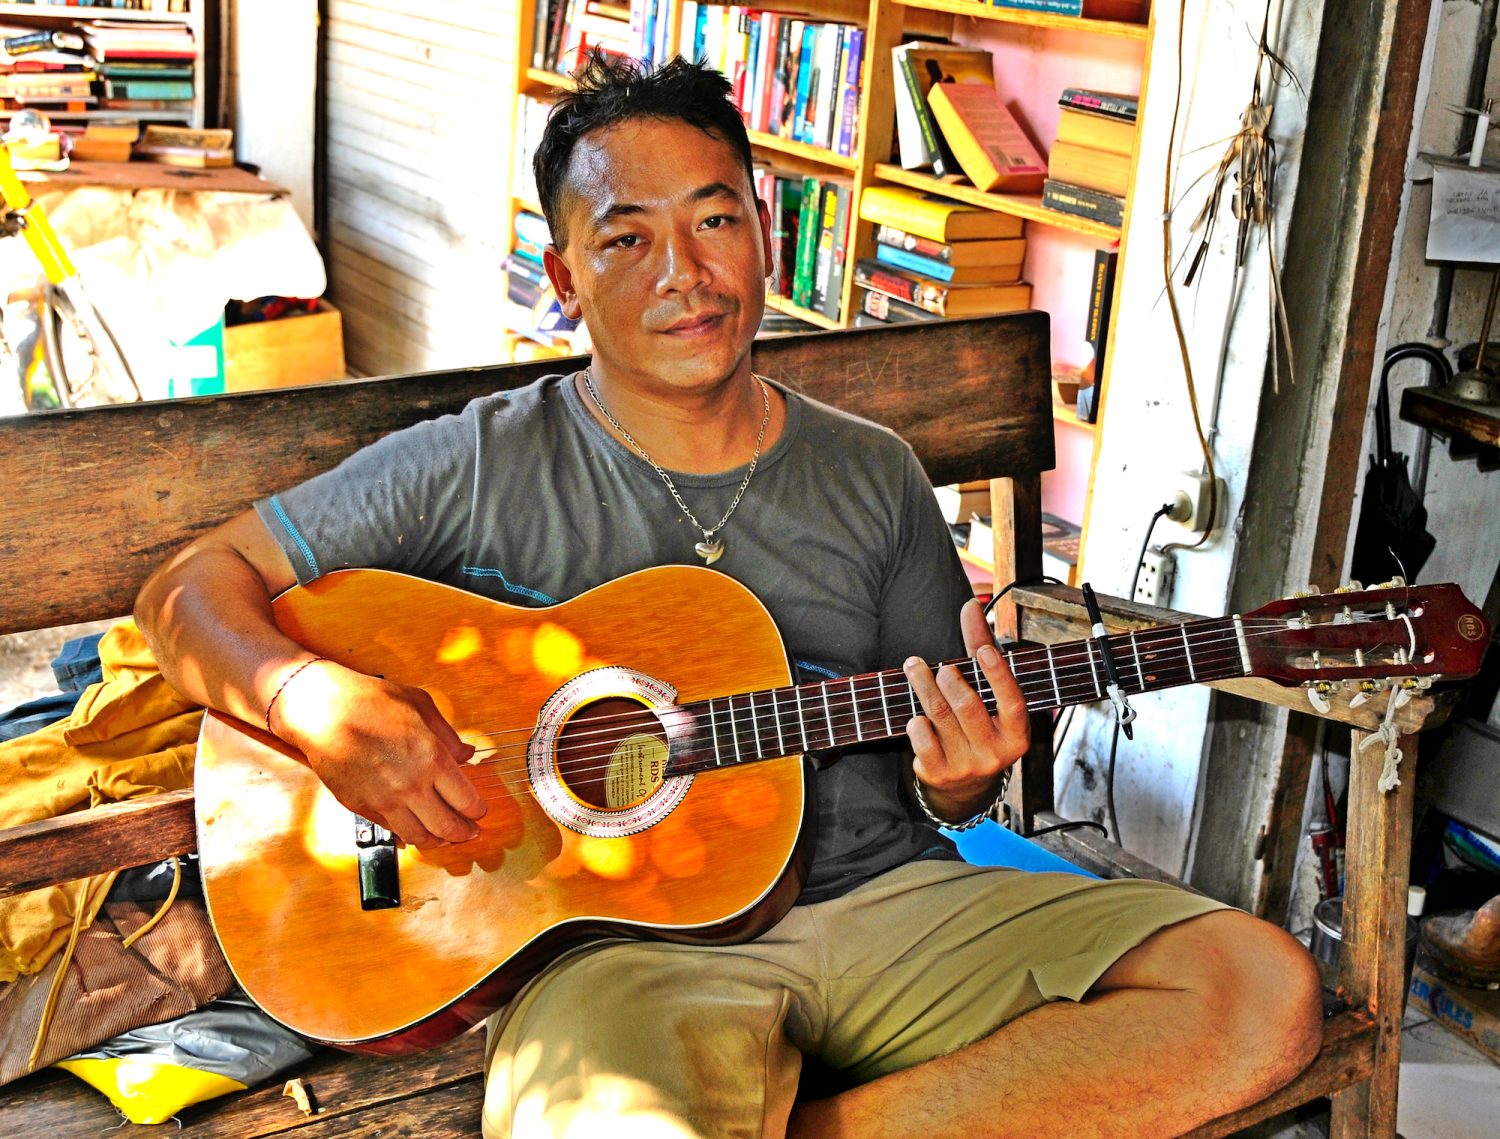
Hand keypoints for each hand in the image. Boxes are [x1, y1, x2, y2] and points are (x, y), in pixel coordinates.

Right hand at [268, 659, 486, 848]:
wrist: (322, 710)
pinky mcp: (361, 807)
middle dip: (463, 833)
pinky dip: (408, 834)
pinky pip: (391, 830)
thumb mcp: (421, 705)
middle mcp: (410, 785)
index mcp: (431, 758)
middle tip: (469, 832)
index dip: (477, 810)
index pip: (466, 800)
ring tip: (445, 836)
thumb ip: (448, 735)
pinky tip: (415, 828)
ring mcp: (383, 800)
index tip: (479, 811)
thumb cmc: (370, 701)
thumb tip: (467, 754)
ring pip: (419, 837)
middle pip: (447, 827)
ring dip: (437, 841)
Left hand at [903, 599, 1029, 821]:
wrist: (965, 783)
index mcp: (1016, 733)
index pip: (1012, 702)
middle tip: (938, 666)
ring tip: (914, 667)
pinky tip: (914, 715)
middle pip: (968, 707)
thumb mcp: (987, 691)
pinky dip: (916, 724)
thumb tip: (972, 604)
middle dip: (948, 681)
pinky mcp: (940, 774)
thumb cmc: (979, 723)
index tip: (984, 651)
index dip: (999, 676)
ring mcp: (968, 766)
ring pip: (940, 718)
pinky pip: (923, 742)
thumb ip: (981, 647)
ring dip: (924, 687)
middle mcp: (996, 753)